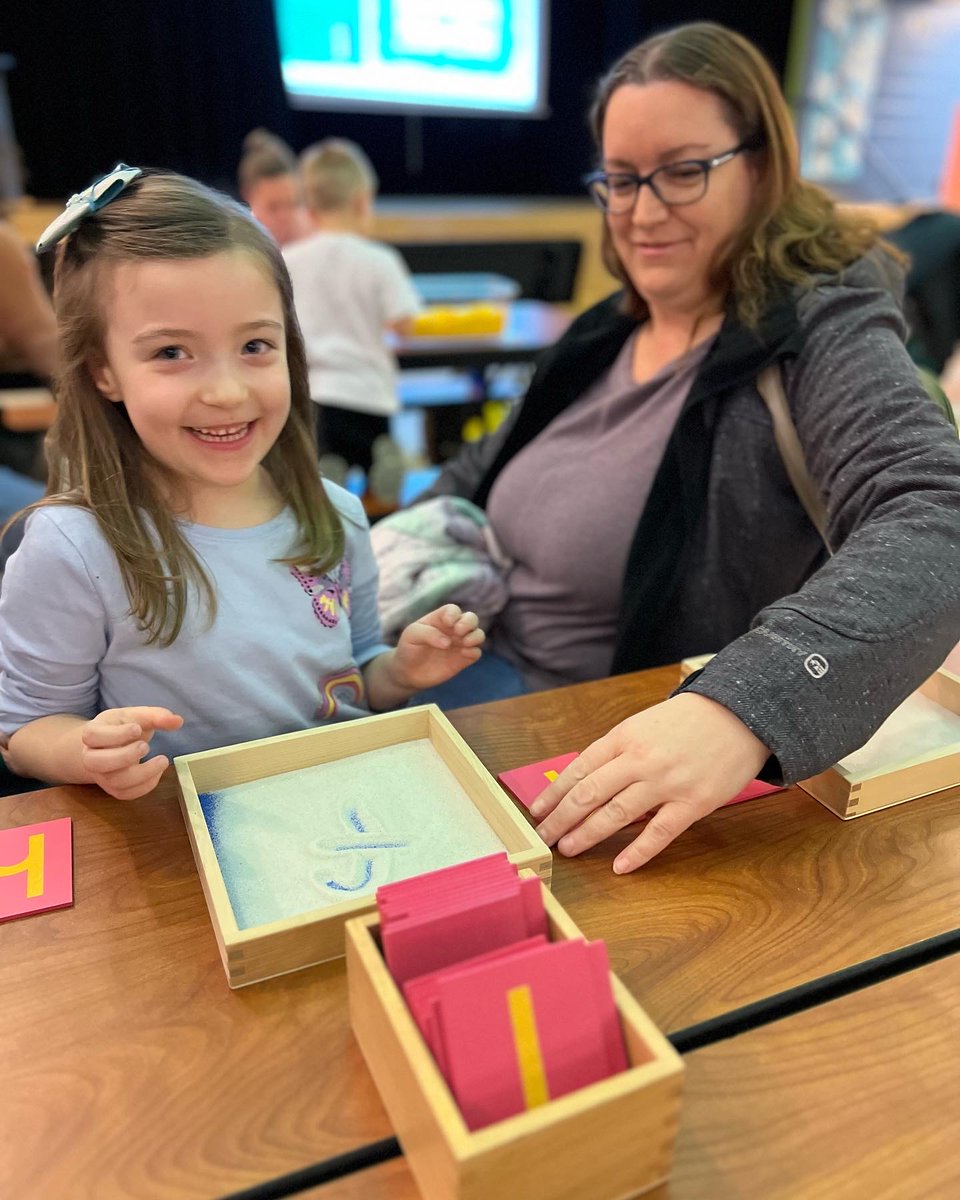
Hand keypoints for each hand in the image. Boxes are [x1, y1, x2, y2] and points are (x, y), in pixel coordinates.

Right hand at [80, 706, 183, 799]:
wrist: (110, 745)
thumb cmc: (122, 727)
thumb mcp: (136, 716)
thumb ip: (156, 716)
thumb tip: (178, 720)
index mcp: (92, 733)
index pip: (93, 735)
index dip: (115, 734)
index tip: (137, 729)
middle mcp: (91, 756)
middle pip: (97, 762)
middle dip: (124, 756)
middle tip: (145, 746)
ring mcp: (101, 775)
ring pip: (114, 781)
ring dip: (142, 774)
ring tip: (162, 760)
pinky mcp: (113, 789)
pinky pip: (126, 794)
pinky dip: (145, 785)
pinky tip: (158, 772)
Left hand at [391, 604, 484, 691]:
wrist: (407, 673)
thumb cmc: (408, 648)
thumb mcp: (412, 635)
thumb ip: (428, 633)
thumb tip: (448, 643)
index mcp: (440, 619)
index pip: (453, 610)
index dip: (453, 614)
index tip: (447, 623)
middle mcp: (453, 630)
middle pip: (471, 618)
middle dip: (469, 622)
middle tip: (458, 631)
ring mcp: (459, 644)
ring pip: (478, 634)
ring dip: (475, 636)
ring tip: (464, 643)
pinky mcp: (463, 659)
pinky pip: (476, 652)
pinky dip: (474, 651)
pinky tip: (463, 654)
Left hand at [529, 693, 769, 872]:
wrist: (739, 714)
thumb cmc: (687, 722)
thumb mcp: (643, 725)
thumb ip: (616, 752)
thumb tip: (583, 783)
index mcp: (623, 737)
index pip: (578, 769)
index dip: (554, 794)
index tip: (537, 812)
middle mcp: (640, 759)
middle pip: (589, 794)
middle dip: (560, 818)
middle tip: (543, 837)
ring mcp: (666, 782)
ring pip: (616, 814)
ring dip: (587, 834)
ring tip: (568, 849)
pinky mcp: (693, 802)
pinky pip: (659, 832)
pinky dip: (637, 852)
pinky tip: (619, 866)